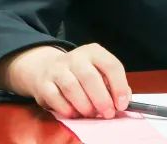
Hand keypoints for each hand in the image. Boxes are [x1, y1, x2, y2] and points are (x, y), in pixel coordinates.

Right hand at [0, 43, 131, 118]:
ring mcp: (57, 69)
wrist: (46, 67)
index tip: (122, 104)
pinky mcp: (43, 83)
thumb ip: (112, 84)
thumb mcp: (98, 70)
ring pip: (72, 88)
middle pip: (90, 78)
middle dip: (102, 99)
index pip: (111, 65)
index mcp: (94, 52)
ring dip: (85, 105)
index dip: (119, 86)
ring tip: (91, 114)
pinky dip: (67, 109)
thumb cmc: (80, 73)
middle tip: (108, 113)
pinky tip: (75, 113)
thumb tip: (123, 100)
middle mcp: (75, 57)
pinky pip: (55, 98)